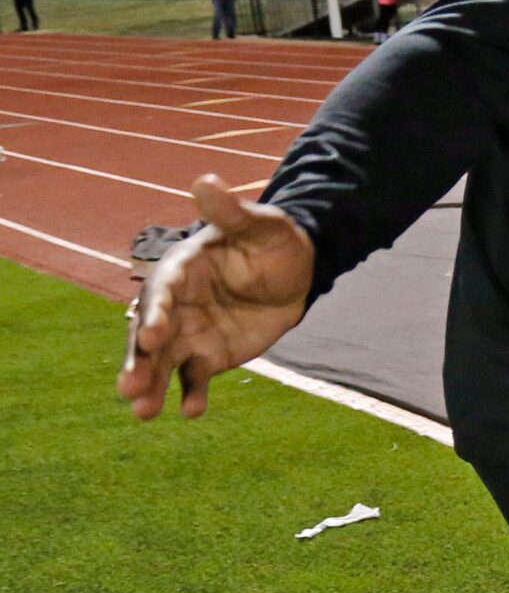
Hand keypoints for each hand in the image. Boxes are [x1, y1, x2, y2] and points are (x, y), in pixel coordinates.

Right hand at [117, 175, 315, 420]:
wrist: (297, 273)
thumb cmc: (274, 242)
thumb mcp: (261, 226)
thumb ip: (231, 212)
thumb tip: (205, 180)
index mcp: (181, 269)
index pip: (161, 292)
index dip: (155, 313)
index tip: (150, 335)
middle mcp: (176, 304)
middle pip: (149, 334)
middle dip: (138, 360)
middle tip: (128, 388)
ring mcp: (189, 333)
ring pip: (163, 362)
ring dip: (152, 385)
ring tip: (143, 412)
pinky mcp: (208, 355)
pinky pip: (195, 378)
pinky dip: (192, 395)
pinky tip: (192, 411)